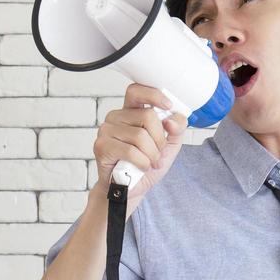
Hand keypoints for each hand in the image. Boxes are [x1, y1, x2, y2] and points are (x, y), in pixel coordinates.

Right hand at [92, 83, 187, 202]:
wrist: (132, 188)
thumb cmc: (146, 164)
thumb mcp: (169, 145)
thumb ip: (177, 128)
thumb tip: (172, 119)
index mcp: (131, 111)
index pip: (136, 91)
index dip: (153, 95)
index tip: (168, 106)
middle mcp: (116, 117)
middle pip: (147, 116)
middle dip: (159, 139)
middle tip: (158, 153)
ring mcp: (106, 130)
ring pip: (140, 135)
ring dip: (152, 154)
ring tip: (150, 163)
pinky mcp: (102, 146)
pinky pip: (130, 150)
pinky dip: (142, 162)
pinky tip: (141, 167)